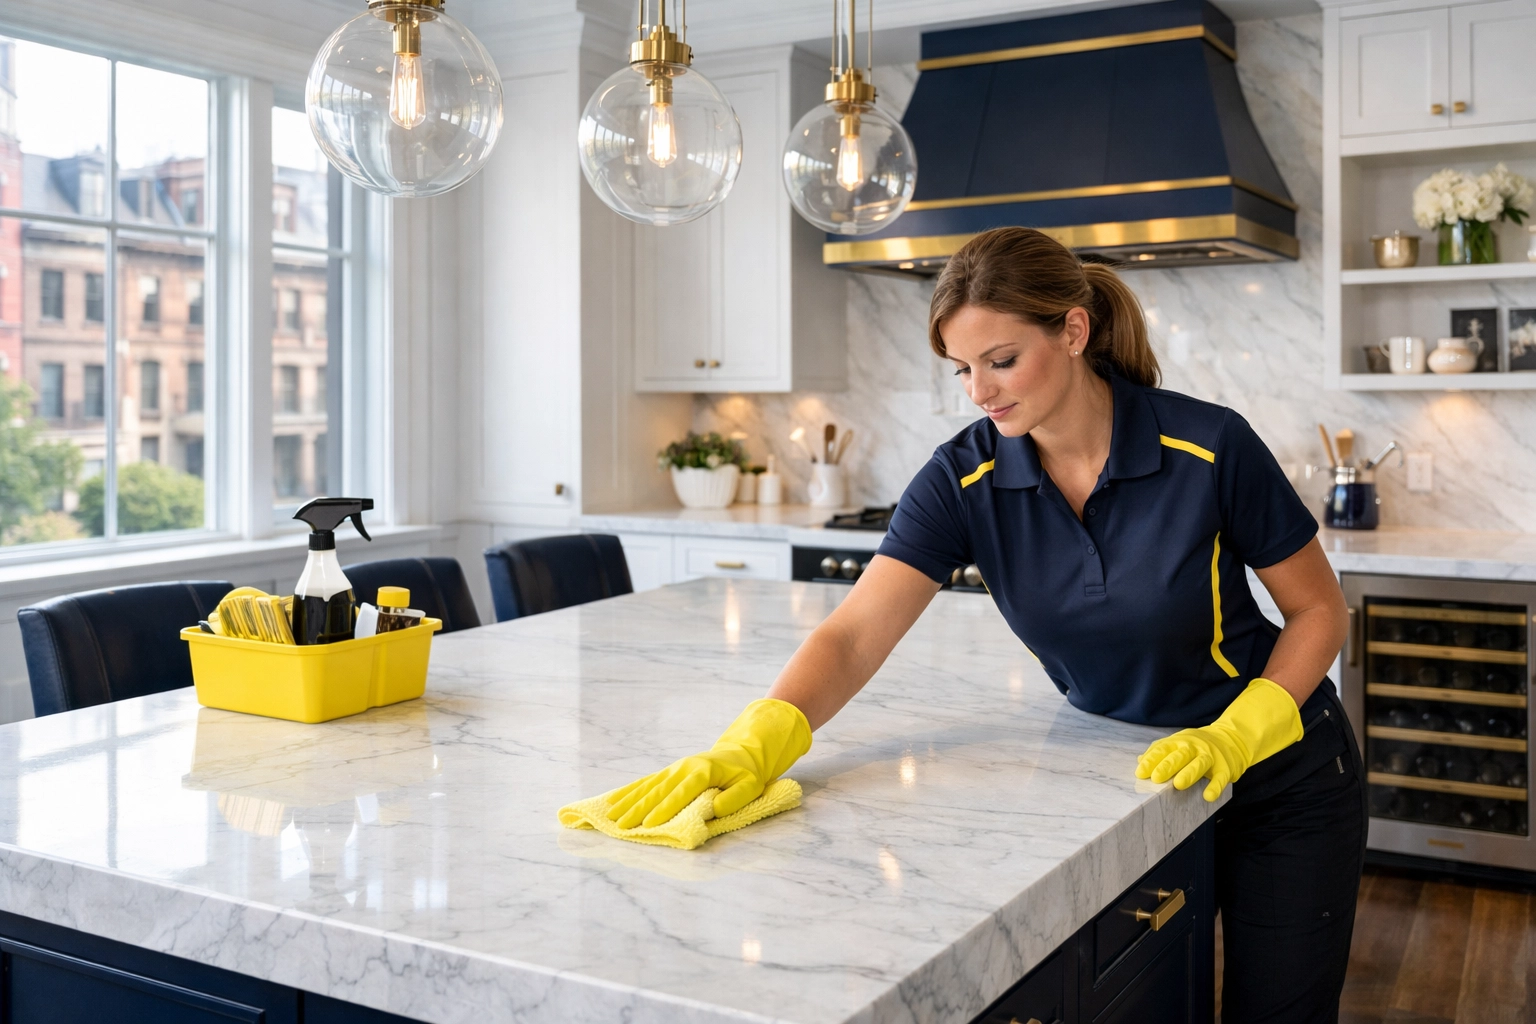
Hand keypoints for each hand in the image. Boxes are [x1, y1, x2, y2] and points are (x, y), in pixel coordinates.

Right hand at [606, 698, 811, 827]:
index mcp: (703, 772)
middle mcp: (684, 768)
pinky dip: (630, 791)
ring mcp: (675, 768)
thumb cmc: (747, 773)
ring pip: (648, 786)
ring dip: (629, 801)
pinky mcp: (670, 772)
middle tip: (621, 825)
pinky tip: (614, 800)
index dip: (665, 809)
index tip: (650, 823)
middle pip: (658, 790)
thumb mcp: (750, 786)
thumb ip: (735, 798)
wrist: (741, 752)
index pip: (681, 793)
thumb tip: (715, 809)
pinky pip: (647, 781)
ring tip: (611, 815)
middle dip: (638, 809)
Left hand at [1135, 678, 1302, 801]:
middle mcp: (1193, 747)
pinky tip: (1208, 796)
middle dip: (1167, 766)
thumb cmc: (1197, 745)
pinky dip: (1214, 787)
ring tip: (1178, 785)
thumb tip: (1139, 760)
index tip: (1140, 773)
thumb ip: (1159, 751)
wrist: (1231, 739)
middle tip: (1156, 778)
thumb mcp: (1177, 743)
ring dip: (1188, 774)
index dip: (1151, 760)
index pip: (1162, 749)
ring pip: (1198, 763)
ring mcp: (1210, 756)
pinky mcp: (1225, 768)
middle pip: (1179, 755)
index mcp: (1179, 741)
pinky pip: (1220, 778)